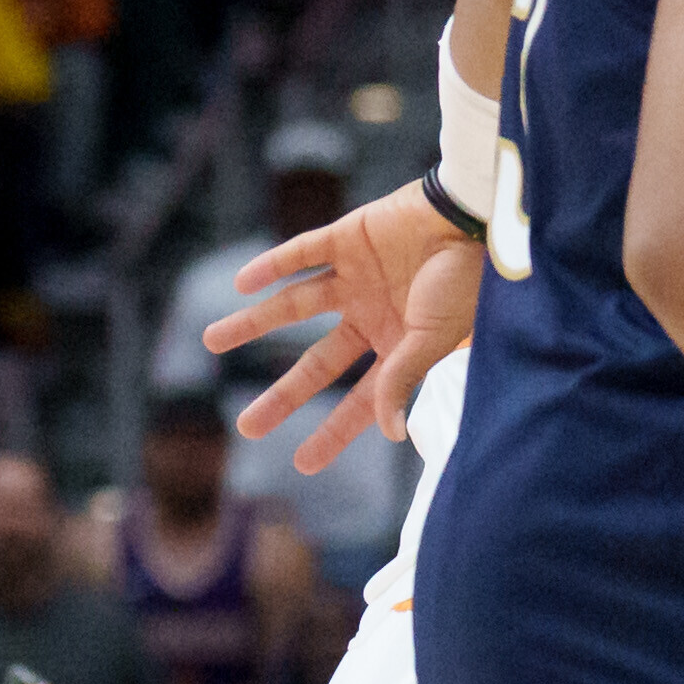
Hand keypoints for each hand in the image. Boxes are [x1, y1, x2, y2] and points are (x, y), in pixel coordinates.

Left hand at [209, 185, 478, 467]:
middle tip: (246, 426)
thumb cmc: (466, 283)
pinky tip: (242, 283)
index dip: (334, 432)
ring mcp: (356, 278)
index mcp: (398, 345)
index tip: (303, 464)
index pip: (361, 399)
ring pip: (293, 306)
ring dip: (252, 323)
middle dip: (283, 396)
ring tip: (211, 340)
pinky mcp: (347, 238)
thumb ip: (404, 378)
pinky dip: (271, 266)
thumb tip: (390, 432)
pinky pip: (301, 253)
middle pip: (317, 364)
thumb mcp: (433, 339)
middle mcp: (371, 315)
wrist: (471, 218)